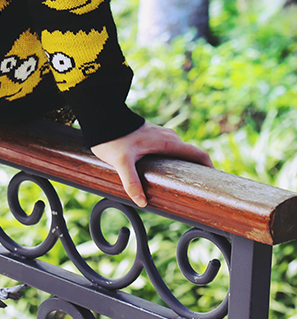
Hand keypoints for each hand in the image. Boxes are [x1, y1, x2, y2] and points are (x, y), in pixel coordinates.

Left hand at [90, 123, 212, 206]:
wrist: (102, 116)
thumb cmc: (113, 137)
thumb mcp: (121, 162)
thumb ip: (131, 181)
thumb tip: (142, 202)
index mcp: (167, 142)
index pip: (197, 154)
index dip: (210, 168)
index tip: (216, 183)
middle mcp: (167, 137)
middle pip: (190, 154)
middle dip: (197, 170)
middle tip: (199, 189)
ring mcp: (159, 134)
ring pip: (178, 151)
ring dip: (183, 164)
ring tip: (183, 184)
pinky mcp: (150, 135)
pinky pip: (168, 148)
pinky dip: (173, 159)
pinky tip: (164, 171)